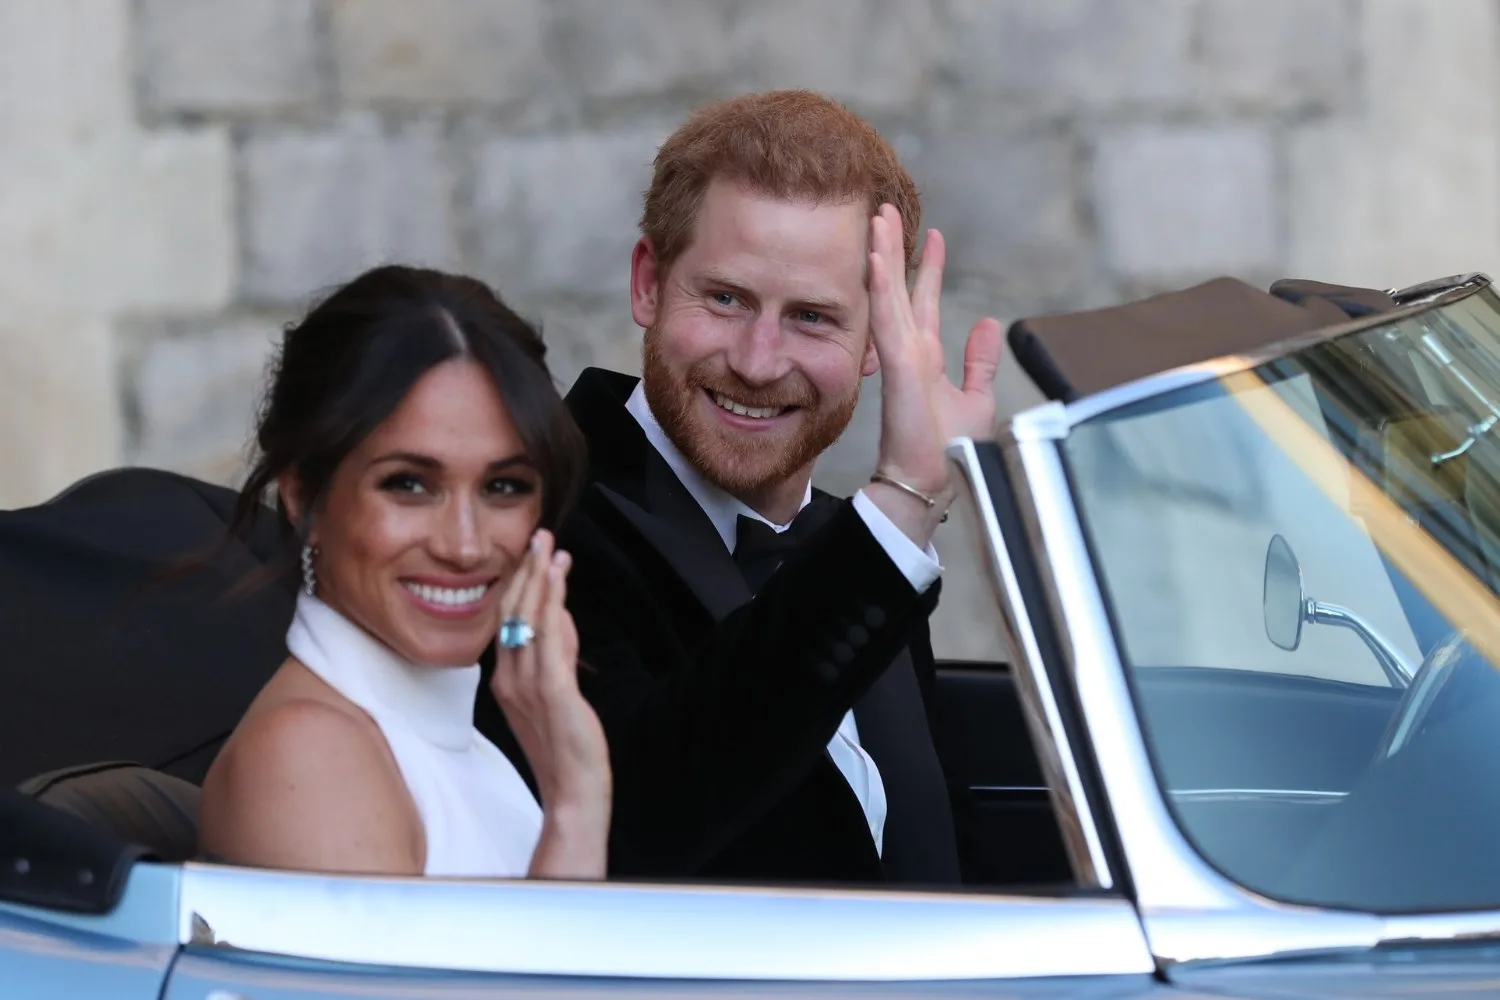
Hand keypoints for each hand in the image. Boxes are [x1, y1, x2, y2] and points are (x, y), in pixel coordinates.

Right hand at [492, 529, 610, 876]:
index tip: (532, 554)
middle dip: (526, 571)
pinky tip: (558, 580)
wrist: (572, 791)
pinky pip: (549, 639)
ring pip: (528, 619)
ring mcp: (528, 685)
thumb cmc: (565, 746)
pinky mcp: (552, 692)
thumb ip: (558, 654)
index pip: (507, 621)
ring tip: (549, 546)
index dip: (519, 584)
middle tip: (539, 535)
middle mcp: (509, 678)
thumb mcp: (557, 692)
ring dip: (540, 578)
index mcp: (505, 679)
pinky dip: (552, 604)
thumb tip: (563, 616)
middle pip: (512, 613)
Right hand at [866, 204, 1002, 542]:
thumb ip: (979, 361)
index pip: (923, 302)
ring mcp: (900, 357)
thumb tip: (988, 324)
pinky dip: (881, 287)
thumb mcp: (975, 397)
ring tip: (878, 218)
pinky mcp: (898, 367)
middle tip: (887, 210)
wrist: (931, 482)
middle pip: (899, 289)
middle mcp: (909, 351)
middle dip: (893, 249)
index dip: (927, 267)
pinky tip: (876, 258)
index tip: (932, 235)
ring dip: (882, 256)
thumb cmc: (948, 451)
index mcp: (925, 357)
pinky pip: (887, 319)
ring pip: (888, 295)